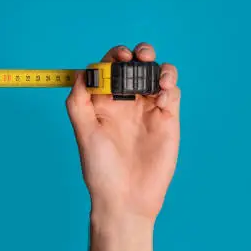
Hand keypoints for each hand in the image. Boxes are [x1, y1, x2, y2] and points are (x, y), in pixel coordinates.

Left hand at [66, 43, 179, 221]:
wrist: (126, 197)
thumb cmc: (100, 168)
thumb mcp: (83, 132)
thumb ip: (78, 102)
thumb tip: (80, 73)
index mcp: (103, 101)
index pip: (109, 68)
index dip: (113, 56)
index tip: (117, 56)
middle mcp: (125, 101)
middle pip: (135, 66)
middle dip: (139, 53)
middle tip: (137, 56)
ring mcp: (147, 109)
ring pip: (157, 75)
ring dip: (158, 67)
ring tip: (156, 76)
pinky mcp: (167, 120)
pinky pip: (172, 94)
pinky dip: (170, 86)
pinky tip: (163, 96)